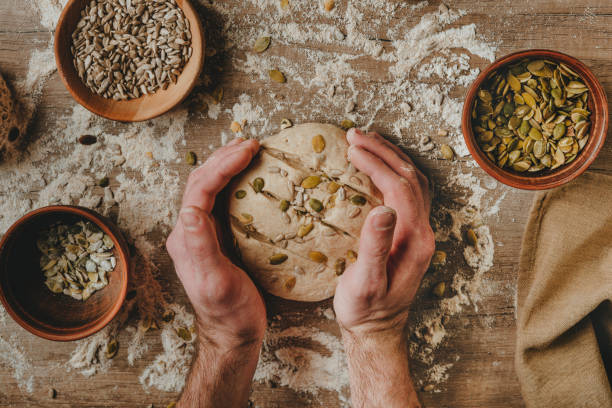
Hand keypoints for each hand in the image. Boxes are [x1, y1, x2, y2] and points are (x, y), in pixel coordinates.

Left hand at [167, 138, 265, 407]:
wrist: (234, 334)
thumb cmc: (230, 313)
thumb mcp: (215, 283)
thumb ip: (200, 247)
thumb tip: (188, 211)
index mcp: (186, 239)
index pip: (200, 190)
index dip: (222, 165)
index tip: (247, 149)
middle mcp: (189, 232)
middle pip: (201, 182)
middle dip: (223, 158)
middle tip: (250, 143)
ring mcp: (202, 234)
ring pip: (209, 188)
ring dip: (226, 165)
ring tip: (247, 149)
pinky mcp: (218, 238)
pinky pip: (223, 201)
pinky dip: (234, 181)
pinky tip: (249, 176)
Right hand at [333, 128, 433, 407]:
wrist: (376, 328)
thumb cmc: (366, 309)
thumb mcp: (366, 283)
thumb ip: (375, 247)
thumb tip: (383, 209)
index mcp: (415, 240)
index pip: (399, 188)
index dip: (377, 164)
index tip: (352, 148)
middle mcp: (423, 231)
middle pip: (410, 177)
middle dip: (383, 152)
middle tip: (354, 136)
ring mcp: (419, 231)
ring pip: (413, 181)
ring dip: (391, 157)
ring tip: (366, 141)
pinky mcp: (410, 233)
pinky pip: (407, 192)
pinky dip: (393, 171)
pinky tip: (377, 166)